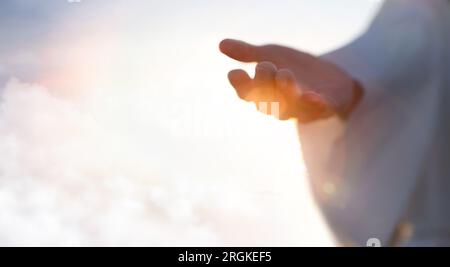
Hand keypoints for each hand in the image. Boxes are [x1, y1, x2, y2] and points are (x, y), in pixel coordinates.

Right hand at [219, 39, 358, 121]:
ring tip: (285, 75)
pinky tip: (313, 96)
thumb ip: (249, 53)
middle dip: (264, 84)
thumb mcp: (272, 55)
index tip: (235, 73)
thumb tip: (221, 44)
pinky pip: (319, 110)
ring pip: (289, 108)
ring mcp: (302, 108)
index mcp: (265, 93)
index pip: (247, 94)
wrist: (333, 78)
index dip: (241, 86)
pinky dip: (315, 105)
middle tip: (266, 65)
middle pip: (265, 102)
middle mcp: (279, 105)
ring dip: (286, 92)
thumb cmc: (297, 69)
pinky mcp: (326, 107)